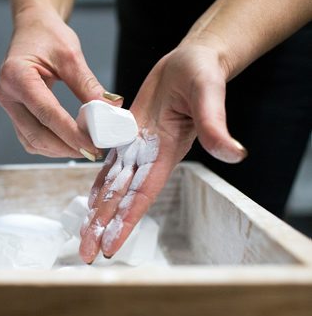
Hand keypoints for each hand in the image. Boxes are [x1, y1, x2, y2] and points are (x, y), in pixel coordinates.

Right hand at [0, 8, 121, 159]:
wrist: (32, 29)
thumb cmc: (48, 36)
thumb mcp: (71, 56)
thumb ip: (88, 85)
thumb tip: (110, 110)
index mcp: (16, 75)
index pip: (46, 113)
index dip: (70, 133)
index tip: (92, 145)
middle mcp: (6, 94)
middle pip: (36, 134)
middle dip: (66, 147)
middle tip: (93, 151)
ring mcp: (8, 105)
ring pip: (31, 141)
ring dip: (59, 149)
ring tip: (84, 148)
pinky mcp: (14, 112)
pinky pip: (30, 137)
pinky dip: (50, 145)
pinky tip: (69, 143)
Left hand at [79, 44, 247, 262]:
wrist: (191, 63)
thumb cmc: (203, 75)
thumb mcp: (208, 95)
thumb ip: (214, 125)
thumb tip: (234, 153)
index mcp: (165, 155)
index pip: (142, 196)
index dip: (125, 222)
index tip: (109, 246)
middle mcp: (149, 159)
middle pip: (121, 199)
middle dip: (103, 226)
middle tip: (84, 252)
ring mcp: (137, 150)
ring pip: (112, 186)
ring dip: (97, 211)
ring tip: (82, 234)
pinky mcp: (128, 136)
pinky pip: (109, 165)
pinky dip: (98, 183)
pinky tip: (88, 200)